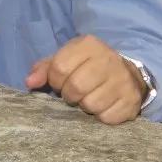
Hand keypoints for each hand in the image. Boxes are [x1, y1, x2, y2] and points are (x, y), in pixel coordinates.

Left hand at [24, 34, 147, 124]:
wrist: (127, 72)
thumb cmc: (87, 66)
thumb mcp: (64, 58)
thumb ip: (43, 68)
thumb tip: (29, 82)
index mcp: (88, 45)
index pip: (59, 68)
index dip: (54, 80)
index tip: (59, 82)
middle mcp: (108, 59)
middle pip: (75, 87)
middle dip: (68, 95)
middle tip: (72, 93)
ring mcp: (123, 81)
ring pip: (91, 105)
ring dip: (85, 106)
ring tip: (88, 97)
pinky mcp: (132, 101)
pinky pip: (106, 117)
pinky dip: (100, 115)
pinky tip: (103, 105)